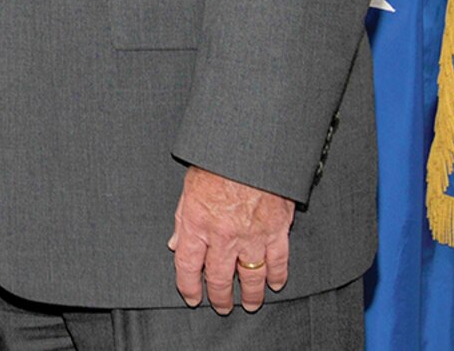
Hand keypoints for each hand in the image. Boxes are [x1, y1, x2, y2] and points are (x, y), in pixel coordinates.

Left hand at [168, 165, 294, 312]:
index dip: (188, 286)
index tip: (191, 297)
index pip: (187, 265)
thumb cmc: (216, 162)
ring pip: (250, 277)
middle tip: (221, 307)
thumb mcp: (188, 188)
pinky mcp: (277, 230)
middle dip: (219, 297)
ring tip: (248, 304)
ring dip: (249, 295)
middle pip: (219, 277)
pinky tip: (274, 284)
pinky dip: (277, 276)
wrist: (250, 147)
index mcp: (196, 222)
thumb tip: (175, 245)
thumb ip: (182, 219)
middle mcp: (223, 234)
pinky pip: (278, 262)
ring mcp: (252, 235)